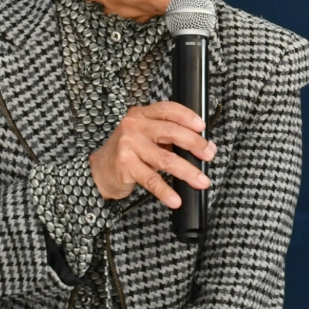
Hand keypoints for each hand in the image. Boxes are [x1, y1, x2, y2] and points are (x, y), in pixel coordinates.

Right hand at [89, 101, 215, 207]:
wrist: (99, 171)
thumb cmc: (129, 153)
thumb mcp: (147, 137)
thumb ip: (169, 137)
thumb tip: (203, 146)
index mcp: (142, 114)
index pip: (168, 109)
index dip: (188, 117)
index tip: (203, 127)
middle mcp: (134, 126)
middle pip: (172, 131)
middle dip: (195, 144)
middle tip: (209, 155)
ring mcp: (128, 145)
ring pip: (166, 158)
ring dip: (188, 172)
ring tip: (202, 181)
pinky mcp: (125, 165)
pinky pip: (152, 179)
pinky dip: (166, 191)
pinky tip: (175, 199)